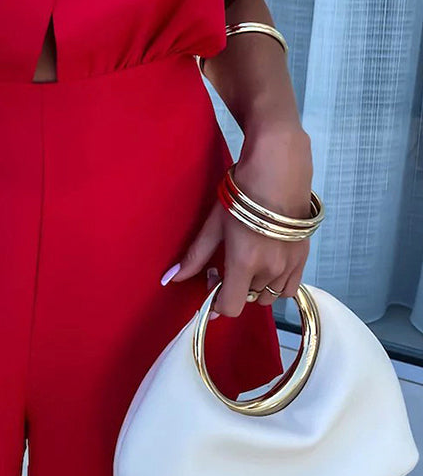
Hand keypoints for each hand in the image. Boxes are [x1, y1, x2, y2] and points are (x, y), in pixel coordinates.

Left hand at [161, 125, 313, 317]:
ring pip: (270, 295)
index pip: (230, 307)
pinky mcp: (304, 256)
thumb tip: (171, 279)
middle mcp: (270, 269)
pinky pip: (290, 287)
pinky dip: (277, 283)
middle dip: (235, 287)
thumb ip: (195, 256)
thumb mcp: (214, 225)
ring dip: (256, 286)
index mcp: (245, 262)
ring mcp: (290, 264)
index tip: (212, 282)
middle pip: (248, 298)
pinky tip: (268, 262)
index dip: (217, 302)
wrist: (279, 169)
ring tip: (249, 261)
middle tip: (227, 262)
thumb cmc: (242, 193)